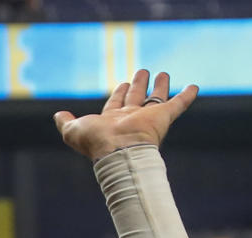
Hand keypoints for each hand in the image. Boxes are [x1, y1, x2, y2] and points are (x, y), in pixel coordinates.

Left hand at [54, 70, 197, 160]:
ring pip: (155, 98)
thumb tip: (57, 115)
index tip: (122, 83)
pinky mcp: (163, 117)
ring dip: (159, 86)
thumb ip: (65, 122)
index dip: (118, 93)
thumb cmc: (95, 142)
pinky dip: (186, 96)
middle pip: (135, 98)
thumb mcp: (72, 130)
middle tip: (142, 72)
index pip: (115, 103)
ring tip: (163, 73)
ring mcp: (147, 118)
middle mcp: (130, 118)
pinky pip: (178, 104)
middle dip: (138, 85)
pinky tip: (194, 87)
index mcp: (111, 121)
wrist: (118, 151)